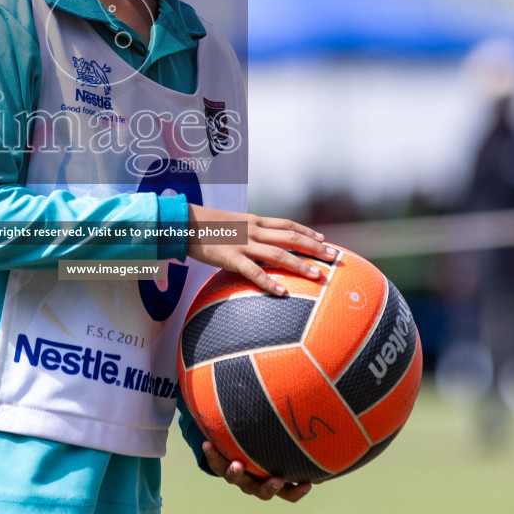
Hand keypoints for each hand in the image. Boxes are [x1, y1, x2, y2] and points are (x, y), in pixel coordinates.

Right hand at [185, 205, 335, 296]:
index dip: (307, 232)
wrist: (180, 222)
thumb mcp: (230, 224)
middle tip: (333, 257)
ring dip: (300, 264)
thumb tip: (258, 241)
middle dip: (314, 247)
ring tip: (317, 275)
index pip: (287, 224)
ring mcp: (242, 243)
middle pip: (290, 237)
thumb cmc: (203, 226)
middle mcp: (253, 230)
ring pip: (278, 253)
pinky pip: (253, 271)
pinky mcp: (230, 257)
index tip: (324, 240)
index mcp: (253, 221)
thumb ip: (246, 232)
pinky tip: (282, 292)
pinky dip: (269, 282)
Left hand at [202, 442, 312, 502]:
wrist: (237, 452)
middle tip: (277, 480)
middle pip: (263, 492)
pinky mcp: (222, 467)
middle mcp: (256, 484)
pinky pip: (216, 463)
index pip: (289, 493)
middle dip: (270, 487)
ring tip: (237, 465)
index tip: (307, 484)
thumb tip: (328, 441)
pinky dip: (212, 455)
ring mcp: (239, 478)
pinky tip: (207, 444)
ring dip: (237, 474)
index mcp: (274, 484)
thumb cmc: (268, 451)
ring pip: (236, 480)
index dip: (297, 490)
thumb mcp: (284, 452)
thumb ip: (300, 451)